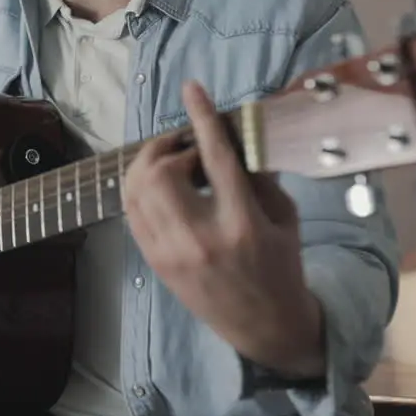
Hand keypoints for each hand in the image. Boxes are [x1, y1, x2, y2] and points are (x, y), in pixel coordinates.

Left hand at [122, 82, 324, 377]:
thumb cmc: (282, 266)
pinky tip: (160, 185)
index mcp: (242, 225)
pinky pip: (131, 212)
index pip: (216, 160)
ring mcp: (170, 253)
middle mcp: (200, 238)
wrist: (264, 326)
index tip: (192, 88)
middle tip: (188, 147)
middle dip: (169, 147)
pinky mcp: (154, 262)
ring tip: (174, 163)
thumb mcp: (285, 218)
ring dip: (150, 165)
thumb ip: (259, 176)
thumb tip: (233, 135)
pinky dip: (140, 188)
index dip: (202, 118)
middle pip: (161, 173)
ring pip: (136, 190)